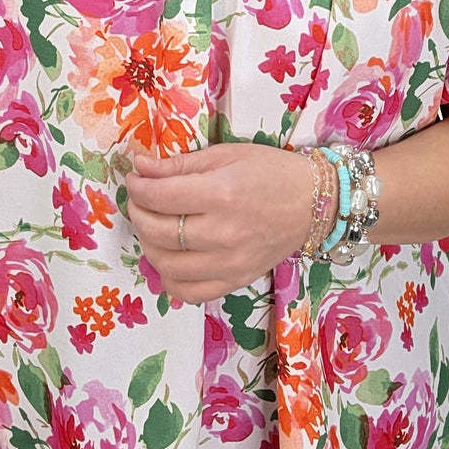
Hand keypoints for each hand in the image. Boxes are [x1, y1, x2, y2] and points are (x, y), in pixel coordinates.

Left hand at [126, 144, 314, 303]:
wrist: (313, 203)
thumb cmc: (271, 172)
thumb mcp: (226, 155)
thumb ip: (180, 164)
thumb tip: (139, 167)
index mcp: (222, 194)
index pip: (159, 197)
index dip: (137, 187)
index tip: (135, 179)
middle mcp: (224, 233)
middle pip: (158, 232)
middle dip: (138, 213)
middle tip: (141, 200)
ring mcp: (230, 263)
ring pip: (167, 265)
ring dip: (149, 245)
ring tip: (154, 227)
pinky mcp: (237, 281)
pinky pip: (190, 292)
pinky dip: (171, 280)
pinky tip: (170, 259)